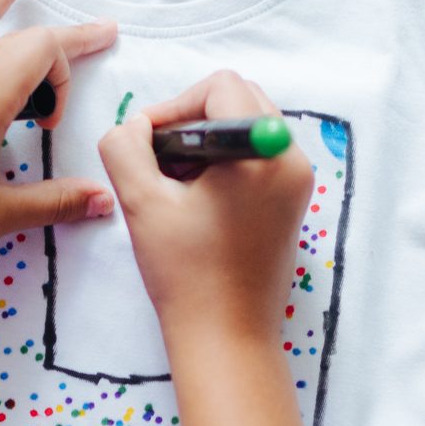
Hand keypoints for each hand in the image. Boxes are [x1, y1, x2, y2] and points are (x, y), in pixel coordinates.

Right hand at [97, 69, 313, 350]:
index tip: (147, 142)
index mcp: (263, 152)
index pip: (220, 87)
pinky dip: (223, 164)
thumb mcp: (142, 202)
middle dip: (192, 121)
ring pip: (246, 128)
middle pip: (239, 101)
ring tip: (174, 186)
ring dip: (205, 143)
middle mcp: (292, 160)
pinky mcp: (292, 203)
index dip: (174, 105)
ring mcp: (297, 182)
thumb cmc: (187, 274)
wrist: (226, 337)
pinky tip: (195, 202)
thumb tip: (135, 125)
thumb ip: (126, 147)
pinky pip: (257, 157)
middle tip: (159, 161)